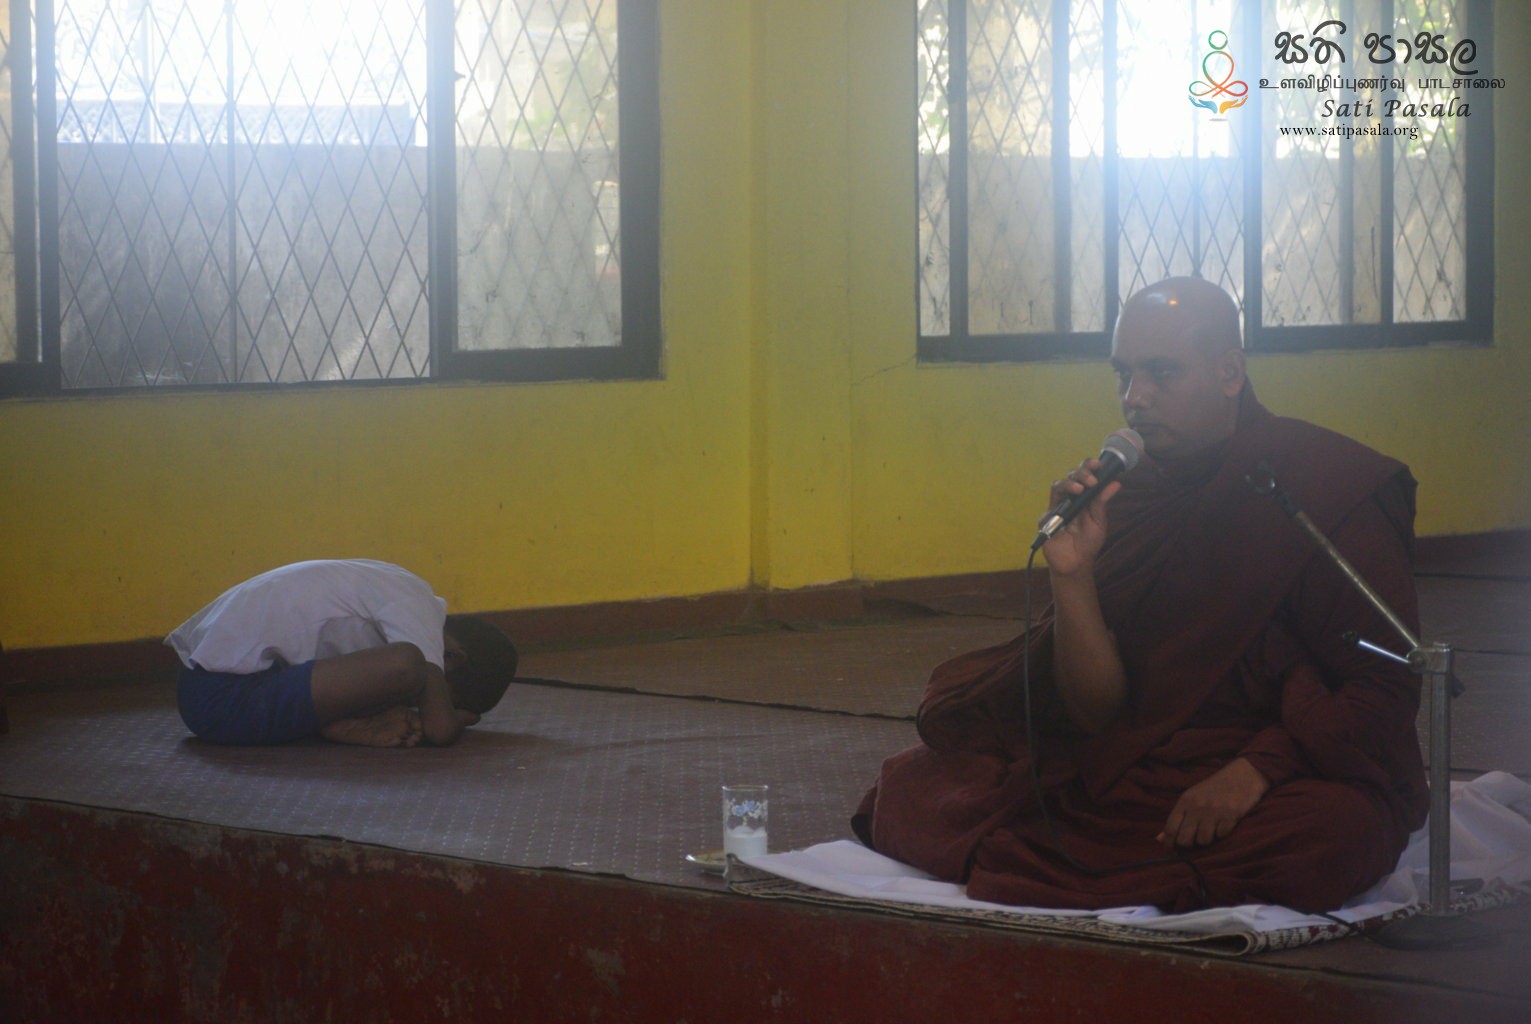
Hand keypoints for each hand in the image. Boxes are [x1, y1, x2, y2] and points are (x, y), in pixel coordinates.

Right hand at [1040, 457, 1119, 576]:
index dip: (1088, 467)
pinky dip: (1058, 505)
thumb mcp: (1099, 522)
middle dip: (1080, 473)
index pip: (1084, 476)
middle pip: (1070, 477)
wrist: (1076, 563)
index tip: (1098, 464)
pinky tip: (1067, 510)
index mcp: (1083, 497)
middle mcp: (1069, 499)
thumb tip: (1115, 483)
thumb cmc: (1088, 543)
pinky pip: (1049, 508)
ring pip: (1057, 486)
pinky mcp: (1046, 519)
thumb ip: (1102, 502)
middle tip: (1091, 480)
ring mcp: (1056, 507)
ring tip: (1080, 489)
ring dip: (1068, 483)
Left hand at [1158, 758, 1270, 848]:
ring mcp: (1214, 810)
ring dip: (1208, 840)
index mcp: (1184, 801)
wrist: (1243, 775)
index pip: (1170, 829)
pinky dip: (1223, 834)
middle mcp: (1197, 806)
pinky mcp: (1231, 814)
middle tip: (1196, 841)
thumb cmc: (1214, 788)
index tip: (1174, 852)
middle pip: (1185, 839)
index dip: (1170, 844)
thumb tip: (1159, 839)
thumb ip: (1176, 819)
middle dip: (1189, 845)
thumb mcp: (1192, 798)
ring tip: (1212, 830)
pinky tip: (1224, 825)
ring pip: (1203, 840)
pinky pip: (1222, 835)